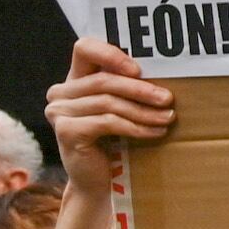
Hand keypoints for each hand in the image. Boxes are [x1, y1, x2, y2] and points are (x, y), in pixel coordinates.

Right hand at [42, 36, 171, 200]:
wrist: (98, 181)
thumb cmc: (115, 140)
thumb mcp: (120, 108)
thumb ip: (129, 87)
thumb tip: (170, 72)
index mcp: (74, 78)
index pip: (84, 47)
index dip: (111, 54)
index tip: (140, 69)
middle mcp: (61, 93)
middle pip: (104, 80)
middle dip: (141, 89)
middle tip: (169, 99)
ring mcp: (59, 112)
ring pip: (109, 102)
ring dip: (144, 111)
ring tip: (168, 118)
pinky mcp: (65, 131)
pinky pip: (107, 122)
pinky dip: (136, 127)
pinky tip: (155, 132)